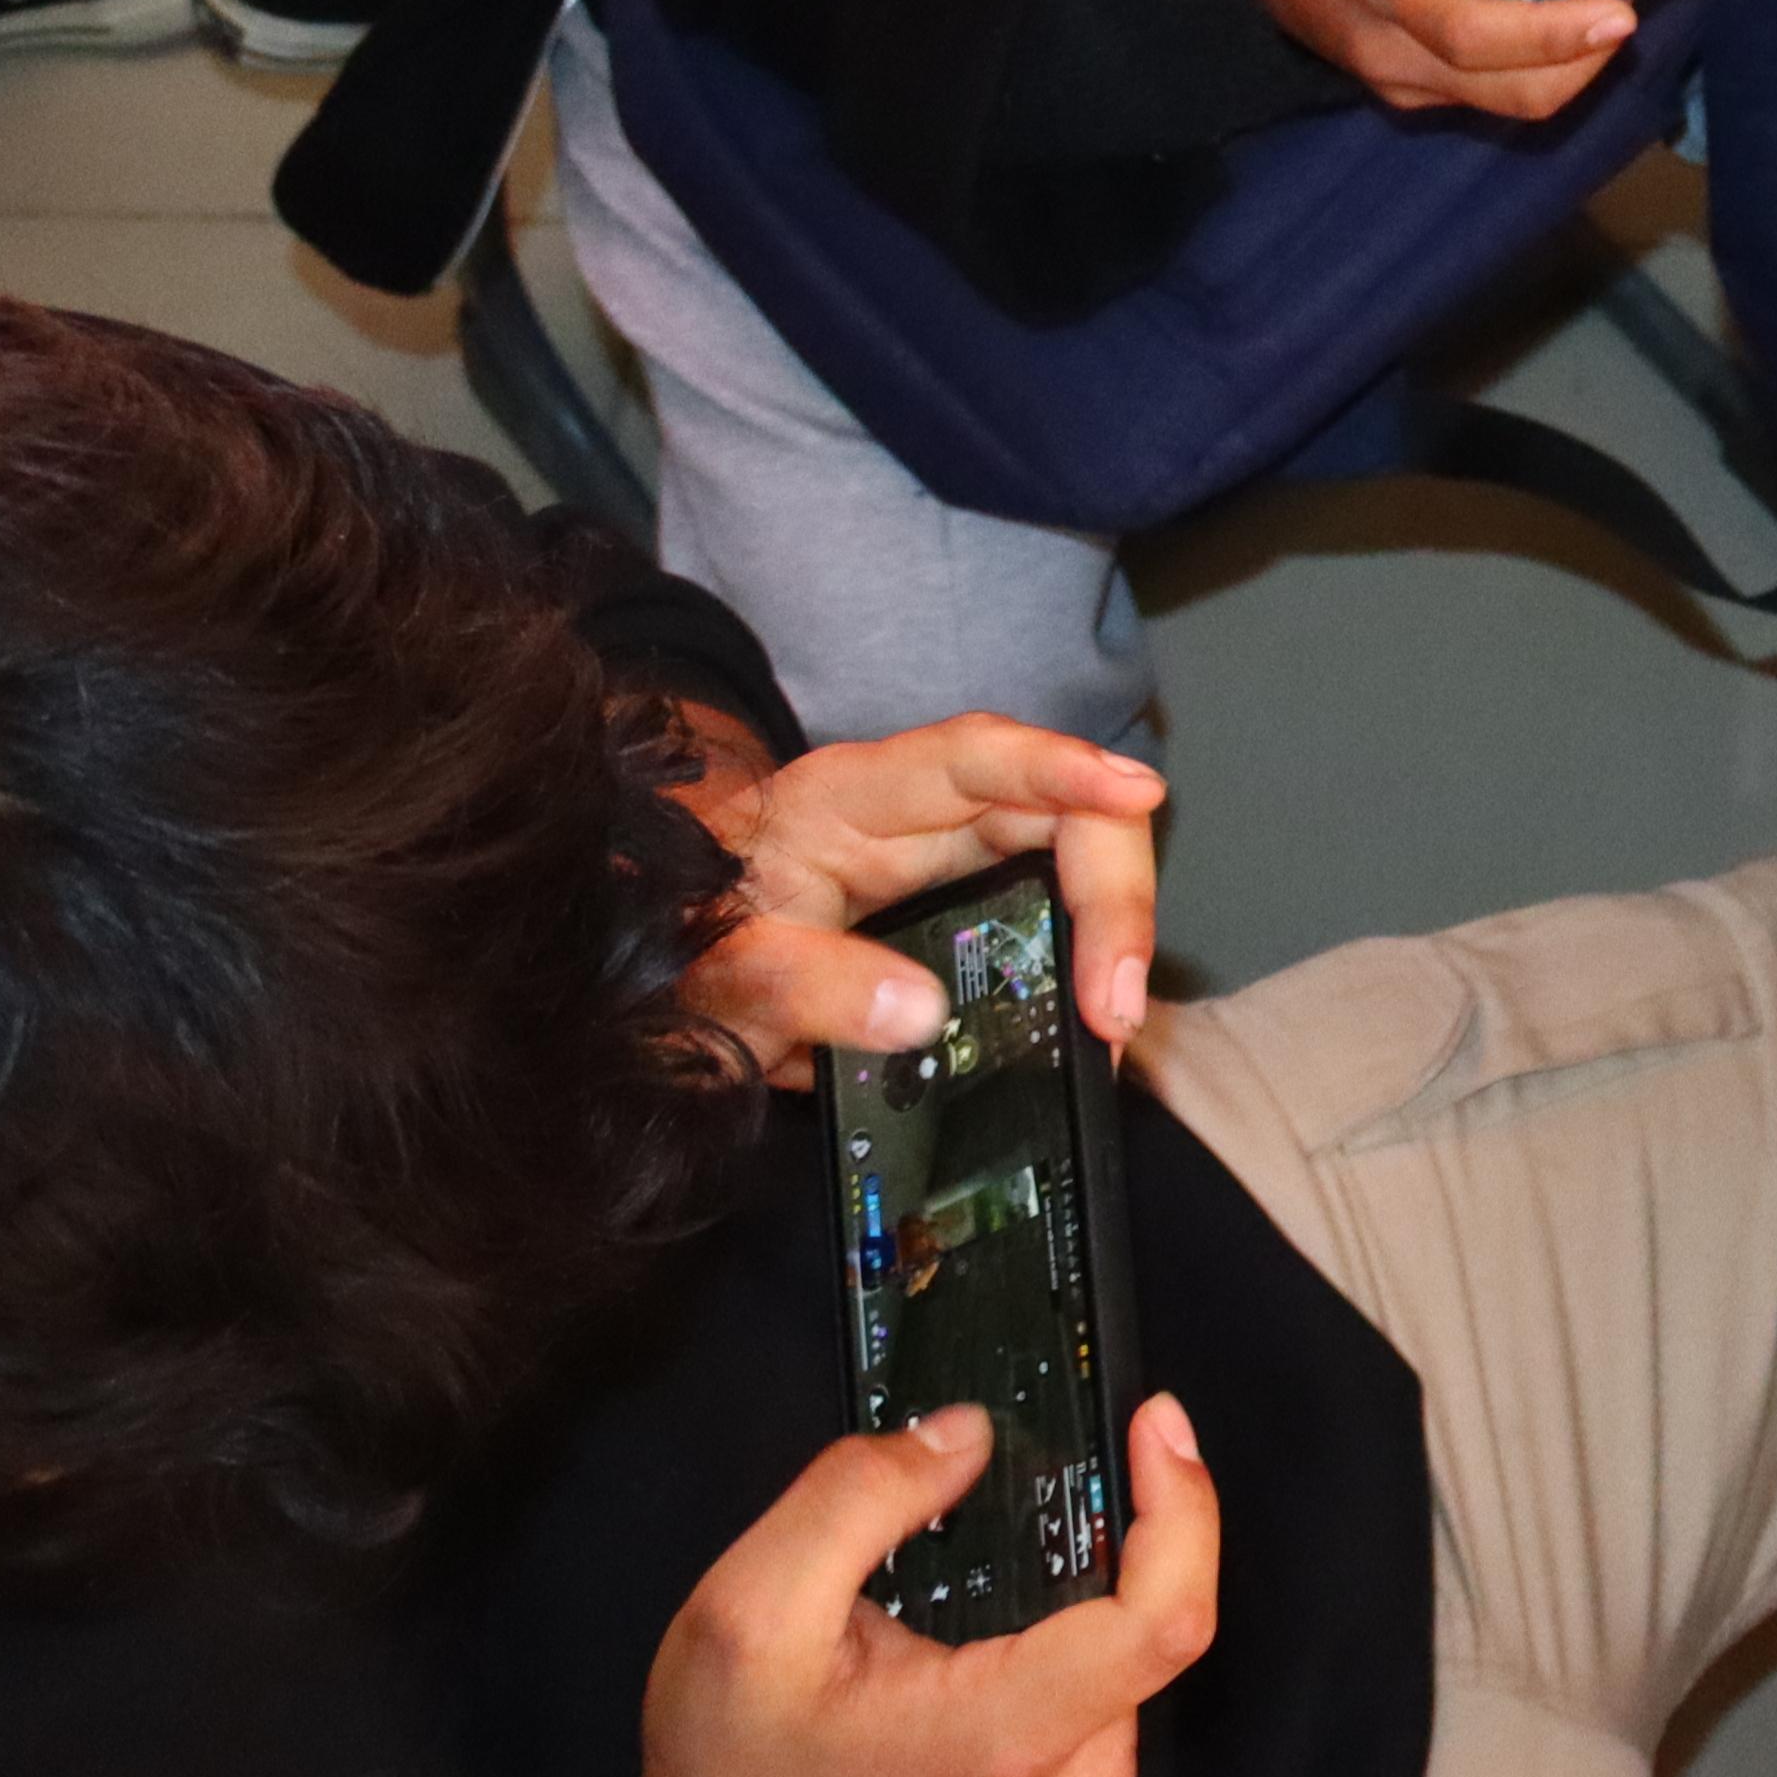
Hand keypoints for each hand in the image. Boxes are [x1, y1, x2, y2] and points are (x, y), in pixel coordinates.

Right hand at [617, 1395, 1222, 1776]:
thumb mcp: (752, 1613)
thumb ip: (856, 1499)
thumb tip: (960, 1433)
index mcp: (1003, 1729)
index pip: (1162, 1617)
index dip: (1181, 1507)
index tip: (1155, 1425)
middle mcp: (1061, 1762)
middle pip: (1167, 1610)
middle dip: (1141, 1502)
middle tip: (1101, 1426)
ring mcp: (1067, 1769)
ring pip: (1142, 1625)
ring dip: (1113, 1540)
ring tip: (1055, 1481)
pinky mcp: (1056, 1760)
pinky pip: (1110, 1649)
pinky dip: (1086, 1581)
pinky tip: (1036, 1543)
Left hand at [673, 715, 1169, 1085]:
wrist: (638, 957)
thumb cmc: (668, 943)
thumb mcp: (715, 980)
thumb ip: (805, 986)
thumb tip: (920, 1011)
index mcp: (845, 799)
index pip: (974, 757)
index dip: (1063, 767)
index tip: (1138, 792)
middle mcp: (906, 810)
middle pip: (1049, 812)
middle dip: (1109, 896)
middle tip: (1117, 1005)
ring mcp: (936, 853)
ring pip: (1060, 855)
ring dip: (1106, 929)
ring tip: (1111, 1019)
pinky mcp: (951, 901)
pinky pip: (1040, 903)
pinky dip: (1079, 955)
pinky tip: (1090, 1010)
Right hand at [1233, 0, 1640, 117]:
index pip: (1473, 35)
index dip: (1553, 35)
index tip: (1621, 14)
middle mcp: (1392, 52)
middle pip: (1511, 93)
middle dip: (1587, 61)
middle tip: (1625, 5)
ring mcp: (1398, 83)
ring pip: (1509, 104)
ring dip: (1570, 67)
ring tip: (1595, 6)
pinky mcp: (1407, 94)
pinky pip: (1490, 97)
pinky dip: (1538, 68)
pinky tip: (1553, 18)